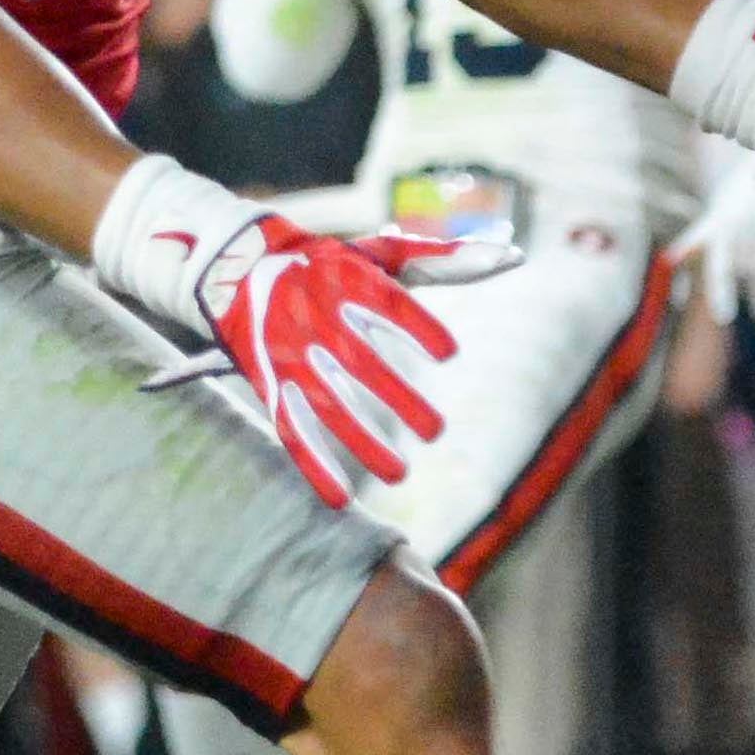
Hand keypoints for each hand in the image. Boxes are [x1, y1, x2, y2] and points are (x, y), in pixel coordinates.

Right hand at [92, 160, 509, 508]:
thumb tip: (515, 257)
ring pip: (326, 405)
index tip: (448, 353)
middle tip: (435, 432)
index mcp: (346, 281)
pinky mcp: (270, 384)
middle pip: (358, 363)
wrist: (239, 270)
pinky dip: (312, 465)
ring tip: (398, 474)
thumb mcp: (382, 255)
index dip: (415, 328)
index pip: (384, 304)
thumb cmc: (329, 265)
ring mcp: (290, 354)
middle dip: (396, 399)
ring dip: (360, 442)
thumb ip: (446, 260)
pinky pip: (290, 428)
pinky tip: (339, 498)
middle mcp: (316, 318)